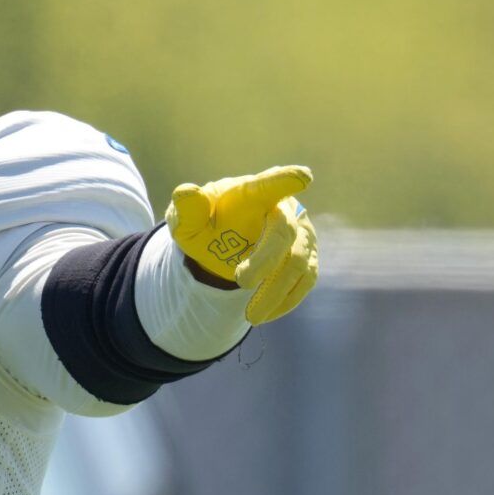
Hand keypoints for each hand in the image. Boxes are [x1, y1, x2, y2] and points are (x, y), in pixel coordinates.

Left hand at [167, 166, 318, 323]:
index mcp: (252, 193)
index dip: (285, 180)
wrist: (222, 240)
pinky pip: (306, 279)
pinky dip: (286, 300)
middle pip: (283, 233)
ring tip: (251, 317)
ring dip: (275, 292)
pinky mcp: (308, 256)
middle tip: (241, 282)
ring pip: (299, 262)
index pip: (268, 185)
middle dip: (264, 260)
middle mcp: (283, 209)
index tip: (302, 177)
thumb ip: (187, 210)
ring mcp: (300, 233)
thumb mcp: (187, 219)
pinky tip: (265, 314)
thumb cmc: (206, 222)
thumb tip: (185, 192)